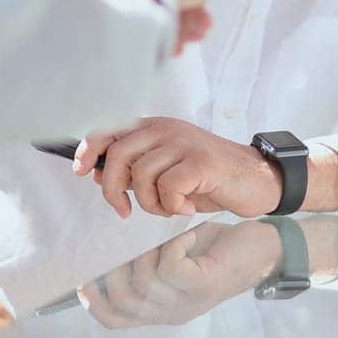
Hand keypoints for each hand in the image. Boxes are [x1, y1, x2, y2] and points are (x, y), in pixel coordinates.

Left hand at [72, 116, 283, 218]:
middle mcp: (166, 129)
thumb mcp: (166, 172)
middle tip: (124, 210)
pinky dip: (173, 206)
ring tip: (171, 207)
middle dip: (112, 189)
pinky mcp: (200, 162)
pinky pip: (168, 187)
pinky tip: (188, 207)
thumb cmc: (210, 178)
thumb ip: (134, 169)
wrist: (256, 179)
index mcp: (155, 128)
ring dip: (150, 203)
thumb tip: (95, 172)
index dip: (88, 149)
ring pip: (141, 175)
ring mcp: (184, 143)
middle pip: (118, 155)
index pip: (109, 128)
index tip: (80, 171)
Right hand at [76, 221, 282, 327]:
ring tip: (159, 240)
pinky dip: (170, 246)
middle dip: (114, 273)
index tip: (83, 276)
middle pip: (124, 303)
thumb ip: (143, 261)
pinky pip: (171, 268)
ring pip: (144, 284)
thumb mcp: (173, 257)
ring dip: (144, 255)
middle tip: (124, 248)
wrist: (265, 249)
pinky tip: (182, 237)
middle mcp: (173, 313)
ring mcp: (189, 303)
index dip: (93, 301)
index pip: (114, 319)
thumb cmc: (216, 249)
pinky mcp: (205, 285)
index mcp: (161, 311)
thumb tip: (104, 249)